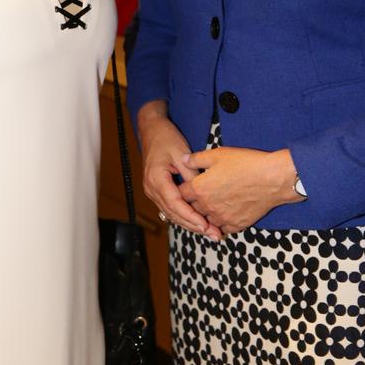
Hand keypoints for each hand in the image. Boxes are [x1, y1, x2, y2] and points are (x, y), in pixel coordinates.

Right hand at [137, 101, 222, 240]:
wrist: (152, 130)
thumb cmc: (166, 138)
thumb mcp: (182, 154)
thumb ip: (191, 176)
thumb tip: (204, 194)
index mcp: (156, 179)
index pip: (175, 204)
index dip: (191, 217)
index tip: (206, 225)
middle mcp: (151, 189)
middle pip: (173, 213)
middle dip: (193, 225)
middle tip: (214, 235)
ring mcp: (152, 191)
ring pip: (171, 214)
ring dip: (189, 224)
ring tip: (209, 232)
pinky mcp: (157, 191)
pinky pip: (170, 208)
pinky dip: (184, 216)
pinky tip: (198, 222)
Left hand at [179, 146, 301, 234]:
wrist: (271, 179)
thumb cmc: (245, 164)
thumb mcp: (217, 154)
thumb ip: (196, 159)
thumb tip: (184, 160)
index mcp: (200, 189)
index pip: (181, 193)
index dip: (183, 188)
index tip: (188, 185)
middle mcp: (208, 206)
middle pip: (192, 208)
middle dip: (194, 202)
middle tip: (200, 194)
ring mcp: (222, 218)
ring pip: (206, 220)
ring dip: (207, 213)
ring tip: (213, 203)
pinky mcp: (237, 225)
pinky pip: (223, 228)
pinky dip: (222, 222)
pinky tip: (226, 213)